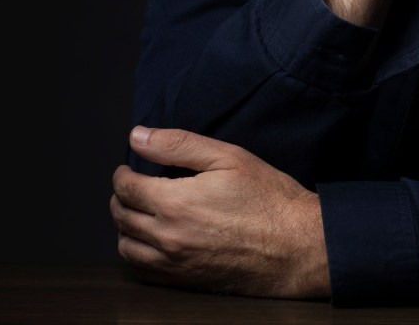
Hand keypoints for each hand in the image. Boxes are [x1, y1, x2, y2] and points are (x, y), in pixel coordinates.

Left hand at [111, 126, 329, 299]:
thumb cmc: (269, 199)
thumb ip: (178, 145)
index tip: (129, 168)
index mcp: (175, 203)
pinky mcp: (186, 282)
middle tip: (133, 186)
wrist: (297, 247)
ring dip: (125, 228)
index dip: (122, 174)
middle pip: (121, 217)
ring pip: (127, 248)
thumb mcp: (228, 157)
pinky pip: (144, 272)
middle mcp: (168, 237)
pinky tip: (151, 242)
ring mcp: (175, 264)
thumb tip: (139, 136)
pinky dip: (138, 255)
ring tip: (139, 213)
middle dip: (121, 198)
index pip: (126, 188)